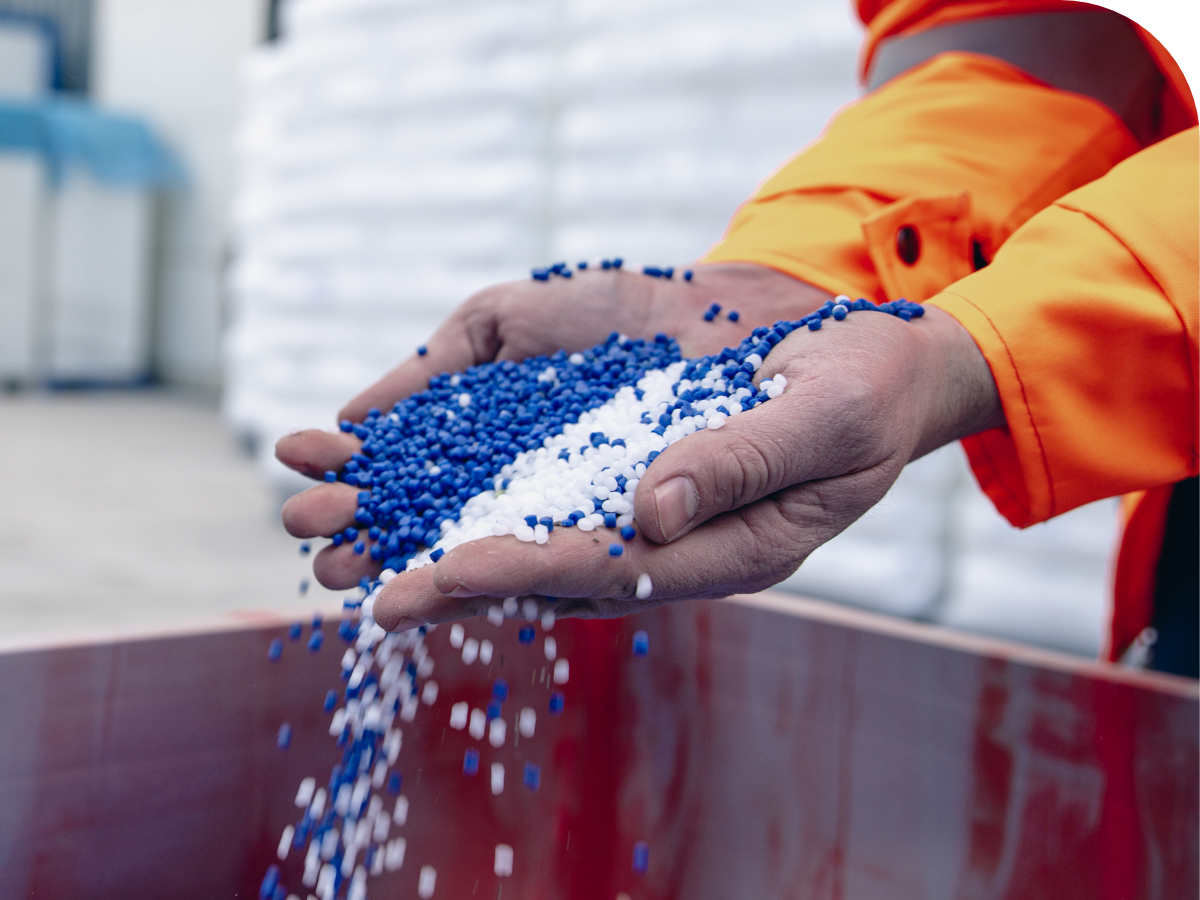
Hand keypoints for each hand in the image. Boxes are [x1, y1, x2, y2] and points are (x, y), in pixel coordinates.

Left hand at [370, 305, 1003, 630]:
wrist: (866, 351)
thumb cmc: (867, 389)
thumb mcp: (830, 417)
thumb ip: (743, 463)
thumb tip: (648, 509)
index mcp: (723, 551)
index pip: (608, 570)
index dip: (522, 572)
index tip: (436, 575)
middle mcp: (663, 532)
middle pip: (539, 561)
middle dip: (441, 568)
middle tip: (348, 578)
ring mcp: (634, 489)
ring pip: (518, 513)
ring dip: (425, 513)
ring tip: (330, 514)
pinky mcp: (617, 444)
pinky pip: (531, 459)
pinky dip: (460, 455)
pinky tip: (389, 446)